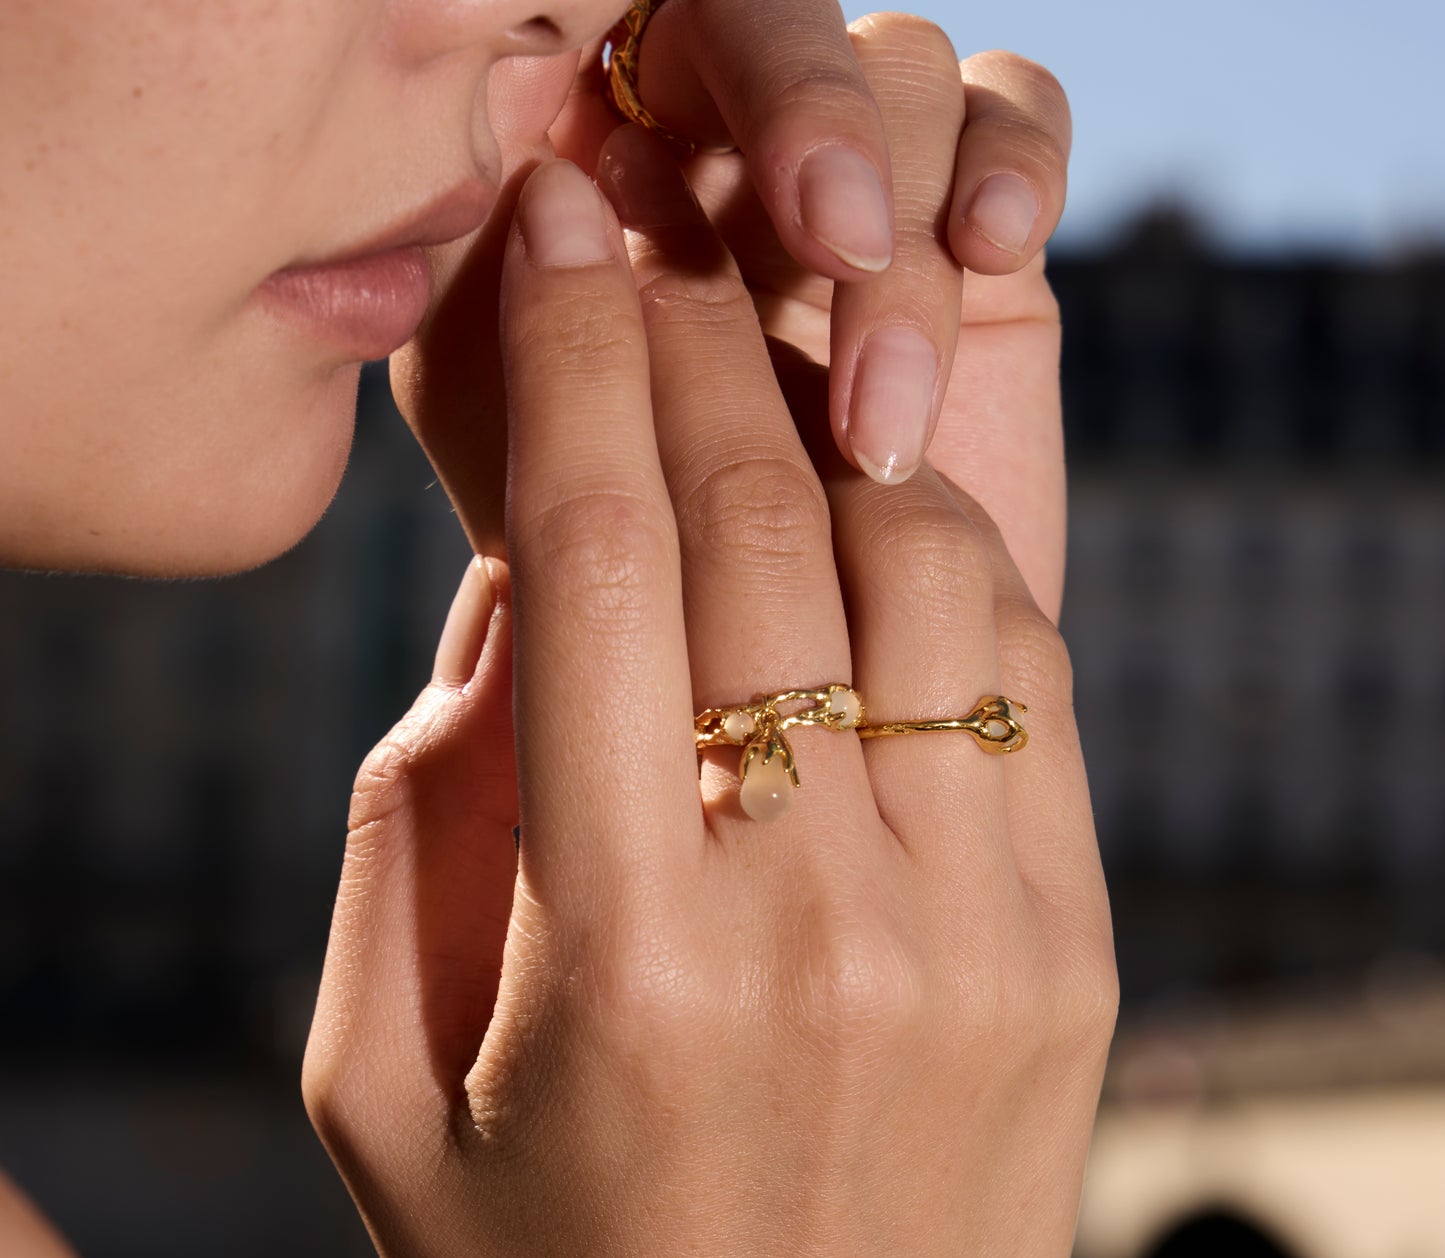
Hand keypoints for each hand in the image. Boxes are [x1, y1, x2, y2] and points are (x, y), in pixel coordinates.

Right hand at [307, 149, 1113, 1257]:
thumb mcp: (384, 1075)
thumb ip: (418, 817)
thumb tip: (511, 593)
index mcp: (627, 954)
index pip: (594, 565)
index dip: (569, 365)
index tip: (558, 236)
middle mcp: (824, 925)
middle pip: (764, 533)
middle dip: (695, 354)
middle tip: (656, 258)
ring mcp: (982, 939)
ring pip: (927, 570)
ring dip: (834, 449)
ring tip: (762, 419)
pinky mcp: (1076, 959)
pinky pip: (1029, 683)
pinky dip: (950, 566)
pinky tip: (876, 544)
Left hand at [394, 10, 1069, 574]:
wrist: (755, 653)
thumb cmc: (603, 556)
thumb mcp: (510, 441)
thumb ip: (501, 317)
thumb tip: (547, 184)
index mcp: (600, 158)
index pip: (659, 32)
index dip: (719, 79)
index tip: (719, 190)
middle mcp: (725, 147)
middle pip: (793, 29)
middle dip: (826, 125)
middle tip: (842, 251)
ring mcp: (854, 183)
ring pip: (914, 76)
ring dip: (912, 226)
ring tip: (884, 419)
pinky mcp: (970, 237)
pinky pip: (1016, 110)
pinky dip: (1019, 155)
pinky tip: (999, 243)